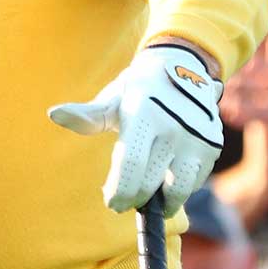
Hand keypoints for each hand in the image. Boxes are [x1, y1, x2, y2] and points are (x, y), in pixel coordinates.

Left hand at [49, 42, 222, 214]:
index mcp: (144, 112)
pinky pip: (194, 183)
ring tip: (148, 195)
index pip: (130, 164)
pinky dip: (179, 189)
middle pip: (149, 183)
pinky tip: (167, 179)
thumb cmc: (139, 88)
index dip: (119, 191)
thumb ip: (88, 115)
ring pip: (177, 190)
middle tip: (124, 198)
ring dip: (160, 201)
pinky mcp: (212, 146)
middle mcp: (173, 125)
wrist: (186, 66)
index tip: (111, 202)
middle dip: (133, 197)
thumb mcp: (113, 98)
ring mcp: (196, 137)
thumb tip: (54, 114)